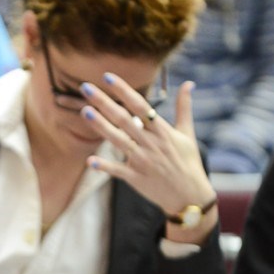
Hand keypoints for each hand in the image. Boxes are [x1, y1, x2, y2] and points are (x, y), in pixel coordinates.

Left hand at [79, 73, 217, 243]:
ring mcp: (143, 161)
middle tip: (85, 87)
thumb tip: (189, 84)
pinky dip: (105, 166)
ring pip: (118, 141)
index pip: (140, 105)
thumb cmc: (188, 162)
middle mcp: (151, 143)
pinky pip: (118, 171)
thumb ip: (184, 108)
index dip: (124, 90)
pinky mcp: (136, 178)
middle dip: (104, 102)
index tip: (107, 77)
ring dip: (100, 127)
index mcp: (162, 131)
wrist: (189, 196)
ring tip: (84, 112)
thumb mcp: (187, 133)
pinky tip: (90, 160)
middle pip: (124, 119)